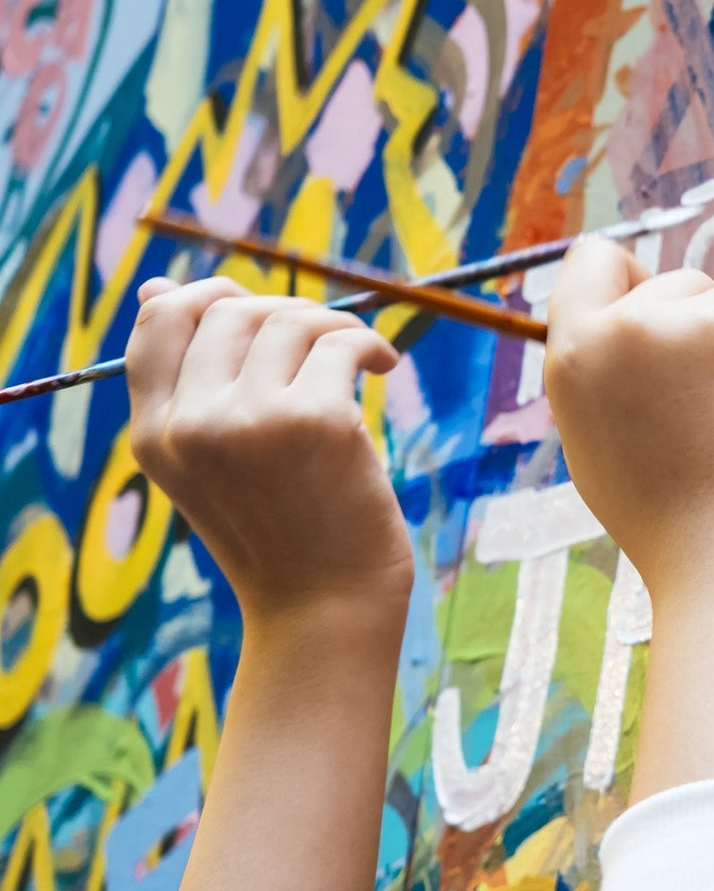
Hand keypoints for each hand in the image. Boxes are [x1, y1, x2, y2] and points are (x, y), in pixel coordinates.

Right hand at [126, 277, 410, 622]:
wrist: (325, 606)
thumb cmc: (279, 532)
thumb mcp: (210, 462)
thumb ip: (187, 385)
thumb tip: (159, 284)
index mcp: (153, 435)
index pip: (158, 322)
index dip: (208, 296)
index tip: (256, 308)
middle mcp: (191, 424)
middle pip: (228, 311)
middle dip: (283, 312)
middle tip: (322, 343)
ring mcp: (250, 421)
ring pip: (289, 320)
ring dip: (334, 326)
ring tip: (358, 357)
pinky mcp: (315, 421)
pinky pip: (341, 342)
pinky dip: (369, 344)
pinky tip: (382, 367)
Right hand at [543, 240, 713, 594]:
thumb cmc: (671, 523)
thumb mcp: (596, 441)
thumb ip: (604, 371)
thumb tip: (632, 318)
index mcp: (576, 352)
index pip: (592, 260)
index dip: (628, 284)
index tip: (655, 318)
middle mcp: (635, 325)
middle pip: (679, 281)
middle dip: (699, 328)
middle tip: (710, 413)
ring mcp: (710, 320)